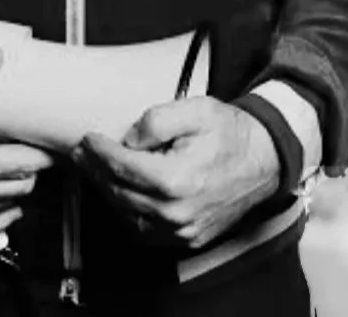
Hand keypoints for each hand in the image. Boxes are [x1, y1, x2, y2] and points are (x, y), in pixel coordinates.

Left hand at [71, 97, 279, 251]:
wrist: (264, 159)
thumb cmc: (230, 132)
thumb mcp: (194, 110)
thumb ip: (155, 121)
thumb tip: (128, 139)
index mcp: (176, 180)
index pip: (122, 166)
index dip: (99, 151)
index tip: (87, 139)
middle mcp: (176, 212)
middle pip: (120, 192)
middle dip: (96, 171)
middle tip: (83, 153)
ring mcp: (183, 230)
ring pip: (129, 215)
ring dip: (108, 191)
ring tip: (95, 169)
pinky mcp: (189, 238)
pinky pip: (146, 230)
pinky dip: (128, 211)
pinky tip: (121, 192)